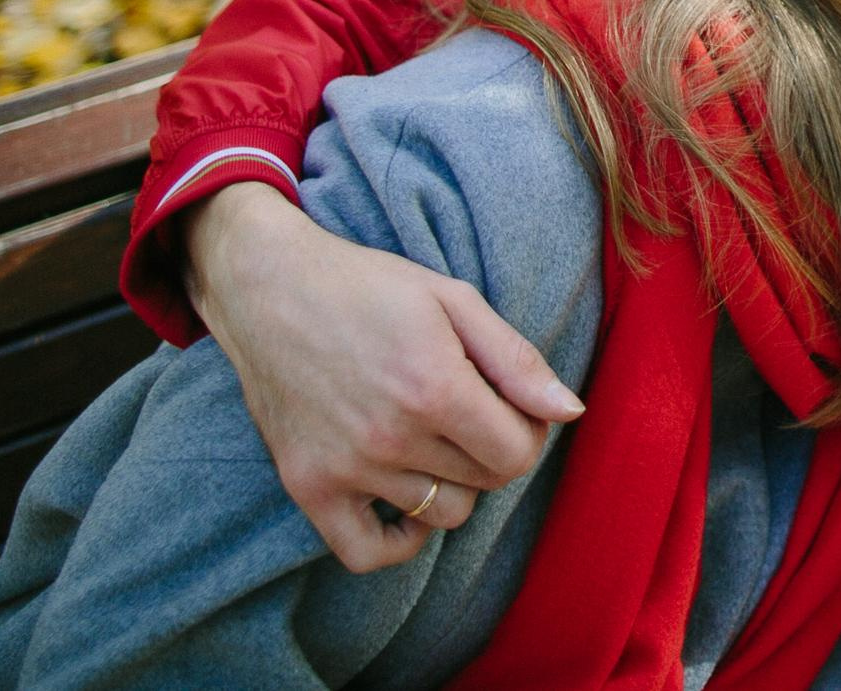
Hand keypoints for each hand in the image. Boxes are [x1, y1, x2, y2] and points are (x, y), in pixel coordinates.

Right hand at [185, 181, 585, 571]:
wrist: (269, 287)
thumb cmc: (369, 286)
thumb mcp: (454, 300)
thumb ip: (517, 361)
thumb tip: (570, 411)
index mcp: (436, 388)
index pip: (518, 455)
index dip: (528, 431)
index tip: (508, 405)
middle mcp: (392, 437)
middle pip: (485, 485)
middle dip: (492, 450)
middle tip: (468, 411)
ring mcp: (346, 467)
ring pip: (441, 516)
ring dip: (452, 484)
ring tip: (431, 437)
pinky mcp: (308, 486)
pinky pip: (367, 553)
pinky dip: (397, 540)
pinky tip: (405, 498)